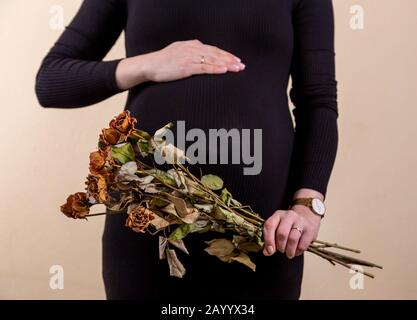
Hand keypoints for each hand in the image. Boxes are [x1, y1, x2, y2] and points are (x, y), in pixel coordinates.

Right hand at [116, 39, 244, 88]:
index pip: (212, 49)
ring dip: (227, 64)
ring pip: (212, 60)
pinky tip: (224, 70)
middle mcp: (192, 49)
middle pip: (215, 53)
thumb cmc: (162, 62)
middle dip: (230, 59)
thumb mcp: (177, 53)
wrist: (148, 65)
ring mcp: (189, 58)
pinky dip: (216, 68)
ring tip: (238, 68)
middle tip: (242, 65)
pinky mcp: (186, 67)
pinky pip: (204, 67)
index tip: (235, 60)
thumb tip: (200, 56)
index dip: (225, 54)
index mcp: (190, 45)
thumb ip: (189, 53)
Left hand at [263, 205, 321, 258]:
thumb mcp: (278, 228)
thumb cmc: (288, 226)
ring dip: (289, 250)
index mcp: (278, 215)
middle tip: (281, 250)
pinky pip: (303, 244)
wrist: (307, 217)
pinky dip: (298, 251)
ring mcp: (300, 221)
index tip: (269, 251)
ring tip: (289, 253)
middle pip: (282, 233)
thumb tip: (267, 252)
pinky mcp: (310, 229)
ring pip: (292, 239)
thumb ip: (270, 240)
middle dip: (280, 246)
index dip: (268, 240)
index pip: (269, 225)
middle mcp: (289, 215)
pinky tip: (296, 251)